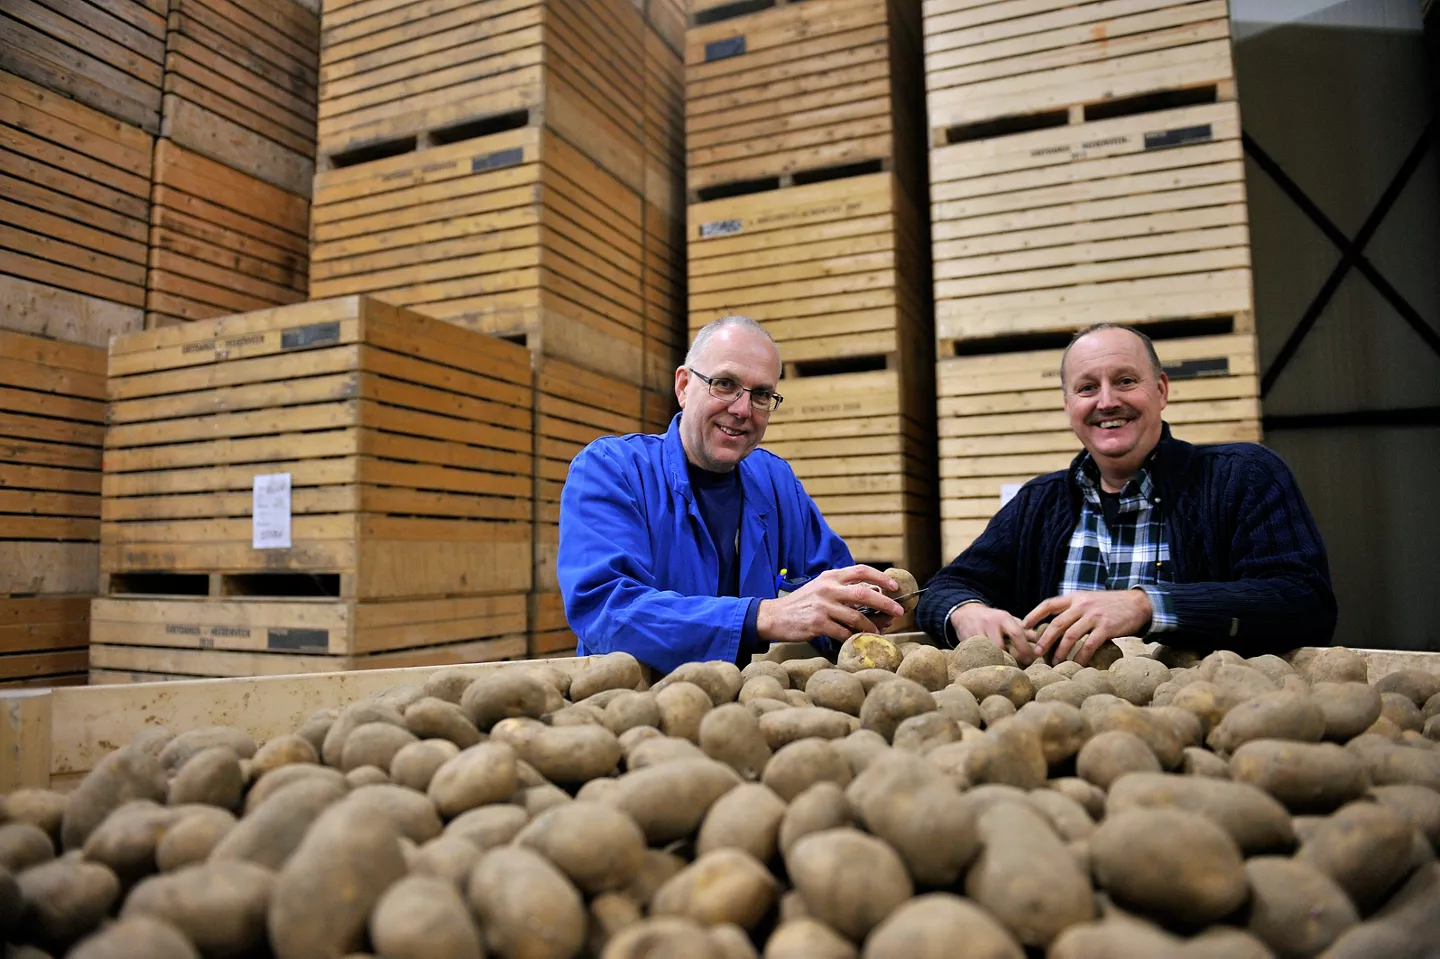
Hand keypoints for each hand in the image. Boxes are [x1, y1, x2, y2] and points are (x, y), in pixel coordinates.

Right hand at [757, 566, 903, 643]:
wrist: (774, 616)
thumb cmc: (802, 603)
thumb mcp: (821, 588)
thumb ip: (842, 588)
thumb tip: (872, 594)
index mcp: (830, 577)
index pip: (861, 571)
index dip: (881, 577)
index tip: (895, 586)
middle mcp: (828, 589)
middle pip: (864, 594)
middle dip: (885, 603)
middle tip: (898, 611)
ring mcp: (823, 607)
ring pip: (856, 617)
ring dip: (872, 626)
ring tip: (879, 632)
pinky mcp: (817, 624)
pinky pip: (843, 633)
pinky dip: (853, 638)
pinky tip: (858, 640)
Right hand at [949, 603, 1037, 664]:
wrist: (966, 613)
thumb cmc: (993, 619)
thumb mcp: (1008, 620)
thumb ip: (1024, 631)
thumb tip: (1042, 641)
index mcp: (1003, 617)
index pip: (1016, 634)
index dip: (1024, 649)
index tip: (1030, 661)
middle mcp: (989, 623)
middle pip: (1001, 646)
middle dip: (1010, 659)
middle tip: (1017, 668)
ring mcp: (976, 632)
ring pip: (988, 652)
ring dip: (997, 662)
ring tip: (1004, 669)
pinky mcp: (965, 640)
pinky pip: (977, 655)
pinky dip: (985, 662)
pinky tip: (990, 667)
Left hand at [1023, 590, 1151, 665]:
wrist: (1139, 604)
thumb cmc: (1112, 605)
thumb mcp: (1089, 599)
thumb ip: (1074, 609)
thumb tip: (1056, 625)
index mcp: (1075, 598)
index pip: (1049, 604)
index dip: (1034, 615)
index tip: (1023, 626)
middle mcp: (1082, 605)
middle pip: (1057, 623)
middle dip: (1044, 640)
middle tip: (1036, 653)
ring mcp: (1094, 616)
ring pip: (1070, 636)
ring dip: (1060, 651)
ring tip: (1055, 662)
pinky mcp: (1106, 627)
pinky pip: (1089, 645)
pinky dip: (1081, 657)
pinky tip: (1077, 665)